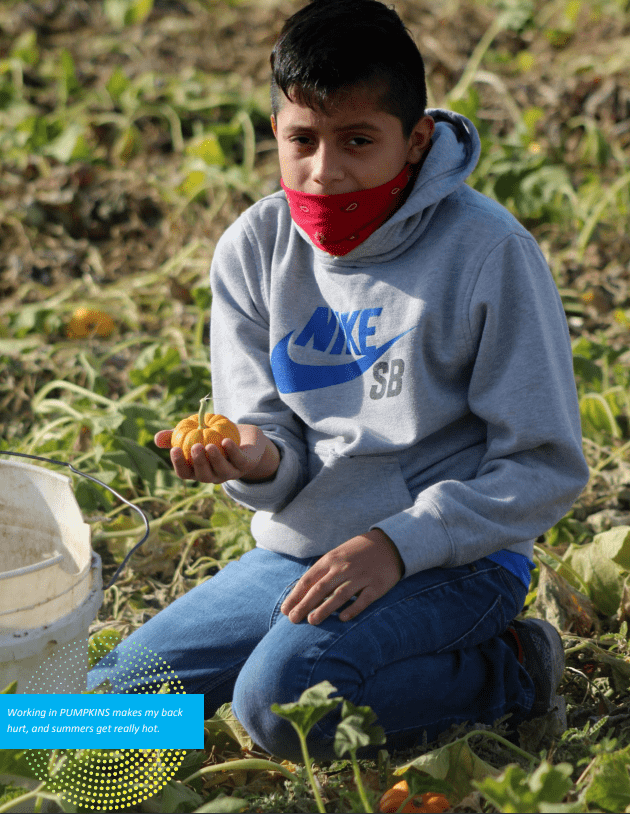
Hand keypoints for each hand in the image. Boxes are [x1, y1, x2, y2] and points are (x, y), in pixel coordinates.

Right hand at [154, 423, 278, 483]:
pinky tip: (226, 441)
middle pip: (203, 475)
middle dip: (198, 463)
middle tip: (195, 447)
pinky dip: (232, 451)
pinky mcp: (245, 465)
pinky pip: (239, 461)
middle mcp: (213, 475)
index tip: (175, 449)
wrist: (244, 438)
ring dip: (215, 459)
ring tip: (209, 445)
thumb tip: (156, 438)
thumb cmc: (213, 436)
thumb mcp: (194, 434)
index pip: (185, 473)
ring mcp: (230, 472)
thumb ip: (176, 436)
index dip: (179, 464)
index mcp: (198, 470)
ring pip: (221, 471)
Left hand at [281, 530, 403, 624]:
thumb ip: (321, 572)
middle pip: (321, 588)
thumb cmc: (356, 553)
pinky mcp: (377, 585)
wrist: (389, 544)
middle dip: (305, 605)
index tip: (285, 610)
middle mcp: (344, 568)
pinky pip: (363, 599)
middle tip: (293, 620)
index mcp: (331, 560)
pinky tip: (342, 618)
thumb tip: (300, 593)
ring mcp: (361, 576)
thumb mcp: (336, 556)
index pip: (309, 579)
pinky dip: (353, 609)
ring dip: (325, 609)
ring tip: (312, 621)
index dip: (296, 596)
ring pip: (340, 595)